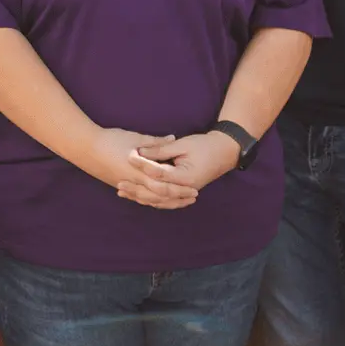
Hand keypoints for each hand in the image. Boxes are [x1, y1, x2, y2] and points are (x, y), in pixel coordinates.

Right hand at [83, 128, 200, 209]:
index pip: (164, 185)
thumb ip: (156, 141)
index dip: (180, 188)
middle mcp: (133, 182)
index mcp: (139, 171)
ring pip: (149, 200)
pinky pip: (139, 197)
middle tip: (192, 197)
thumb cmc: (111, 139)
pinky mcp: (120, 185)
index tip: (194, 188)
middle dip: (177, 198)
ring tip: (180, 201)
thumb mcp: (136, 137)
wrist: (86, 147)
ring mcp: (126, 186)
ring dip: (166, 201)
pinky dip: (151, 200)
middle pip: (159, 196)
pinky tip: (159, 199)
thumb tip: (173, 138)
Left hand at [120, 131, 240, 201]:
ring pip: (159, 200)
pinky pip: (165, 201)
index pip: (159, 173)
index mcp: (185, 176)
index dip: (143, 165)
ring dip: (140, 197)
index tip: (129, 157)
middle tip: (119, 183)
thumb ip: (162, 148)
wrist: (224, 152)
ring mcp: (185, 192)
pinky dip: (150, 200)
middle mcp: (185, 188)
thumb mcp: (183, 144)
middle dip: (136, 188)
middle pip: (156, 192)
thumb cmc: (205, 145)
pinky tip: (138, 197)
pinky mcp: (183, 192)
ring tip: (123, 193)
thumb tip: (141, 151)